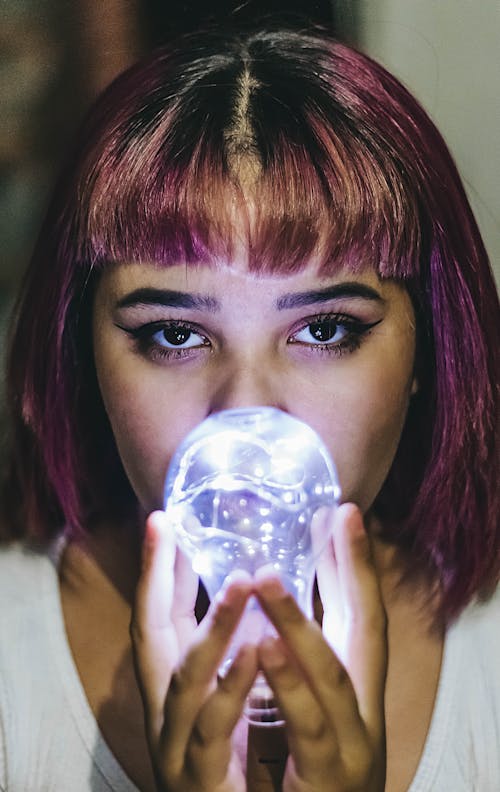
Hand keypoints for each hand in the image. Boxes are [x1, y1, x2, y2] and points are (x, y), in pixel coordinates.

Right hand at [131, 511, 258, 791]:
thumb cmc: (231, 763)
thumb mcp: (220, 697)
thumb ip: (222, 650)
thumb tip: (236, 586)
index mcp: (173, 688)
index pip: (156, 617)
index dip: (154, 569)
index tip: (160, 519)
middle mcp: (165, 711)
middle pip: (151, 637)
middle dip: (155, 579)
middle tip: (167, 526)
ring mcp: (178, 747)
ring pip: (186, 680)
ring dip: (212, 627)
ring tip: (241, 581)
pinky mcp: (202, 781)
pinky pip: (214, 731)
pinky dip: (231, 688)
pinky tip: (255, 650)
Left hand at [254, 503, 386, 791]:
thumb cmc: (312, 767)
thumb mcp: (315, 704)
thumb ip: (302, 651)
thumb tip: (281, 596)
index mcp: (355, 687)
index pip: (366, 614)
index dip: (362, 563)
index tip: (349, 511)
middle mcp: (363, 709)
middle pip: (365, 633)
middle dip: (351, 573)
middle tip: (334, 519)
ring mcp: (351, 743)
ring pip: (333, 676)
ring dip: (303, 622)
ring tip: (270, 577)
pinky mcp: (329, 777)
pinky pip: (308, 729)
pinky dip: (290, 687)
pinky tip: (264, 647)